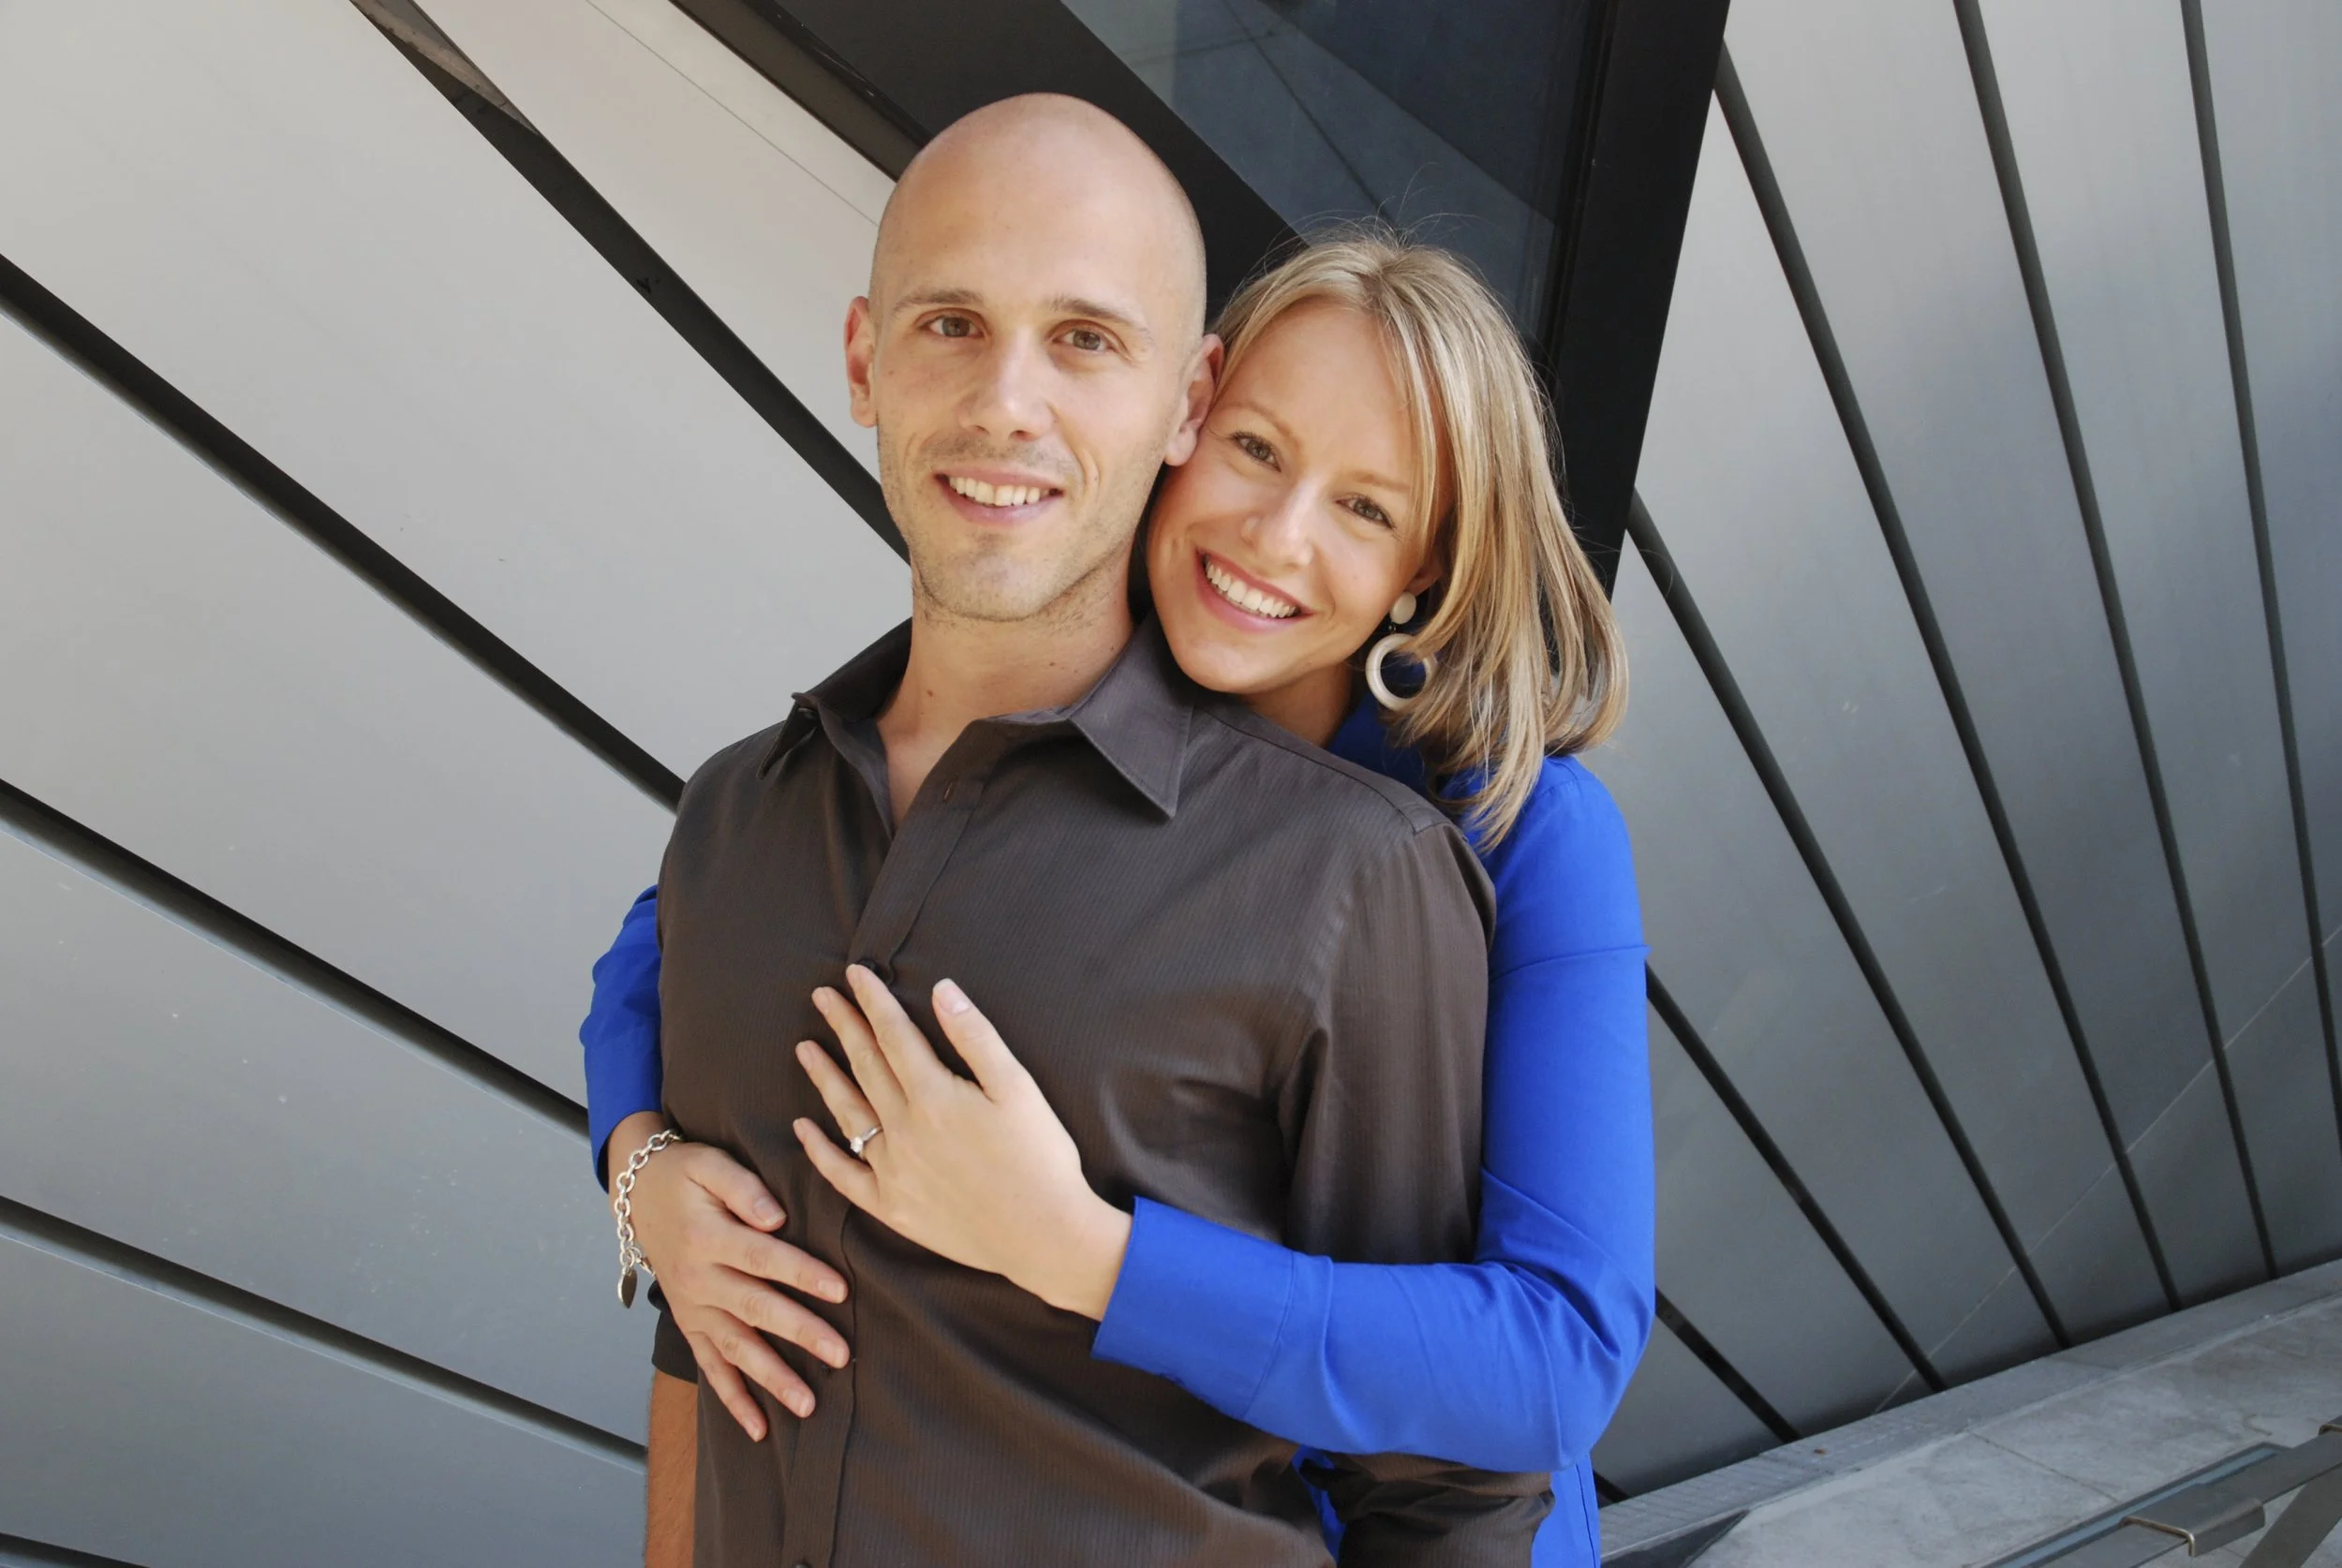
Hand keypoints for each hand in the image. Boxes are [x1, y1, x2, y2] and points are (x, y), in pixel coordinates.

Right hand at [611, 1111, 851, 1439]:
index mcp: (707, 1237)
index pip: (762, 1258)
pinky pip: (711, 1366)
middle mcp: (698, 1278)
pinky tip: (758, 1428)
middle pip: (755, 1309)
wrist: (637, 1192)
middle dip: (800, 1333)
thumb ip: (744, 1188)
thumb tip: (776, 1218)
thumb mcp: (710, 1164)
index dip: (802, 1274)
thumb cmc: (684, 1174)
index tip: (841, 1291)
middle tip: (842, 1355)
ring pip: (735, 1348)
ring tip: (807, 1404)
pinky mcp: (690, 1323)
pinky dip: (732, 1399)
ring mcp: (692, 1307)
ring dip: (771, 1378)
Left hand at [794, 968, 1132, 1319]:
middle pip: (865, 1066)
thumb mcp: (1017, 1087)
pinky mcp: (891, 1207)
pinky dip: (820, 1151)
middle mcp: (904, 1129)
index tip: (854, 974)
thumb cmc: (1040, 1157)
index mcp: (934, 1095)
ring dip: (824, 1077)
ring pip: (847, 1113)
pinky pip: (843, 1175)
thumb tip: (942, 989)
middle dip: (844, 1026)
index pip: (893, 1035)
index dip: (872, 1001)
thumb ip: (975, 1036)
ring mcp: (892, 1170)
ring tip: (804, 1049)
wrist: (1043, 1235)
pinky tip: (803, 1129)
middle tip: (822, 997)